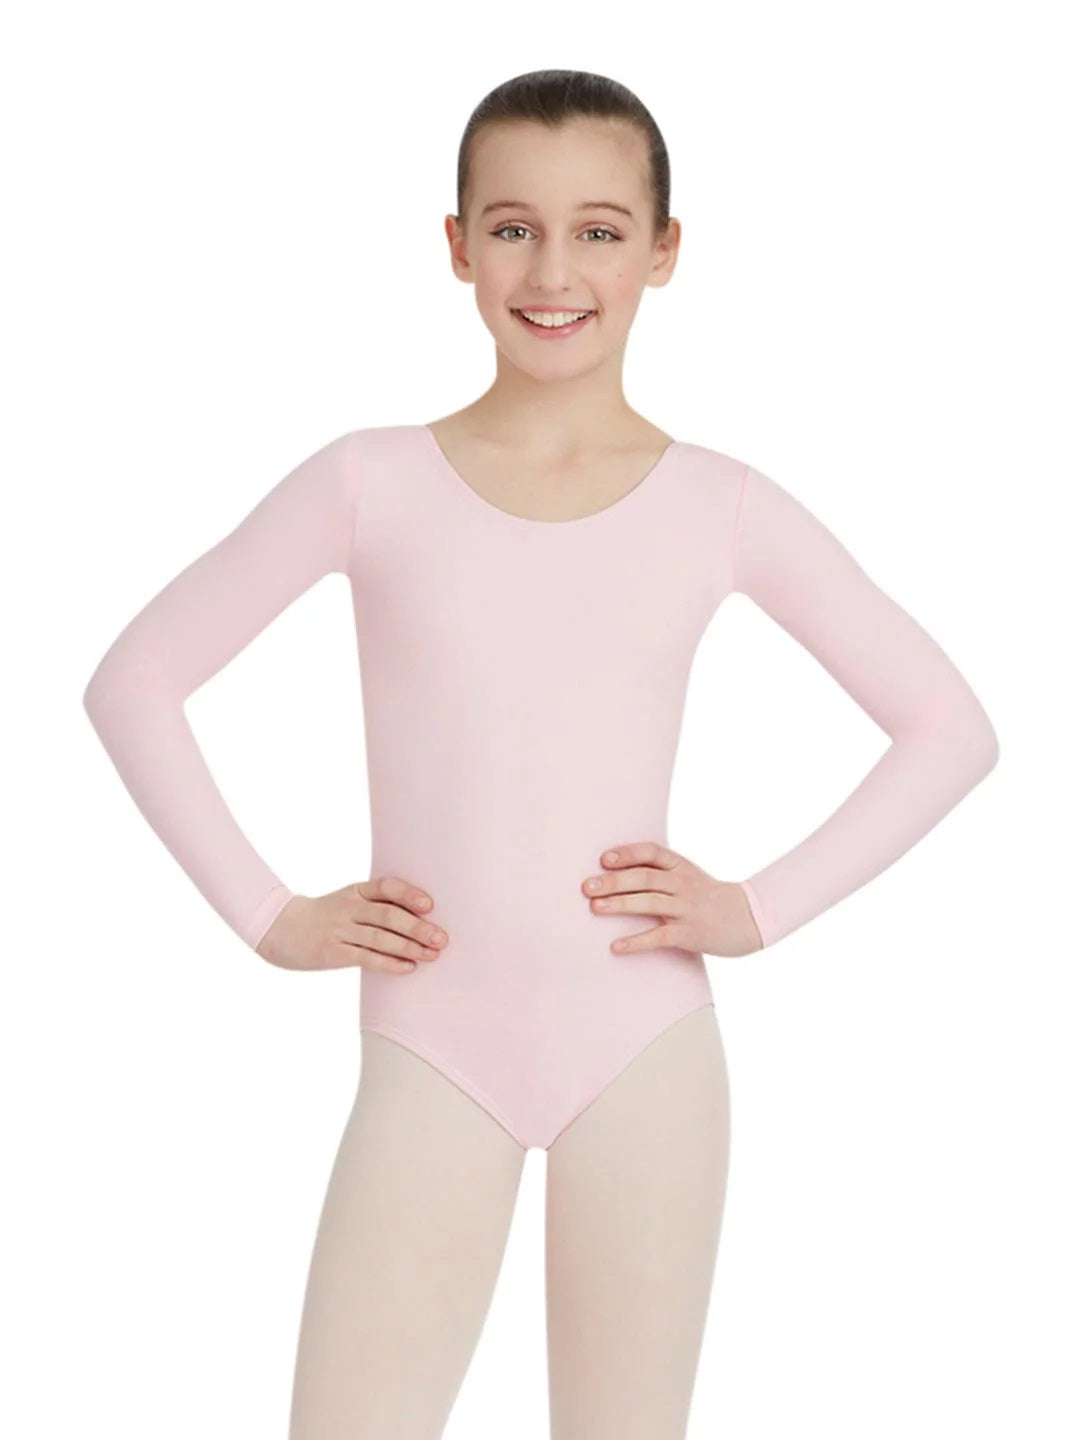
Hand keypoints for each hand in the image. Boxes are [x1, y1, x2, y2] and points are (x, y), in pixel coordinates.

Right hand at [256, 876, 448, 973]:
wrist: (281, 928)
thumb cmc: (327, 915)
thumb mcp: (349, 901)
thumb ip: (378, 905)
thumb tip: (422, 918)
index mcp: (356, 890)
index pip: (386, 886)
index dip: (409, 894)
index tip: (430, 905)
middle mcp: (348, 907)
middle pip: (387, 915)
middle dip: (418, 927)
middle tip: (441, 938)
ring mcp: (339, 930)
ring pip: (380, 938)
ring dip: (409, 947)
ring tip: (432, 955)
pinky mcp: (333, 952)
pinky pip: (366, 958)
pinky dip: (389, 963)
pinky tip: (408, 967)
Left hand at [581, 841, 763, 957]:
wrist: (747, 918)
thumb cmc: (707, 896)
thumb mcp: (687, 875)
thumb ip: (659, 870)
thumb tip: (615, 869)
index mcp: (681, 866)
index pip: (652, 852)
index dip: (628, 853)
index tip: (604, 859)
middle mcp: (683, 884)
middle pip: (645, 877)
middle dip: (613, 881)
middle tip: (587, 887)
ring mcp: (686, 908)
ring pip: (649, 903)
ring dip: (620, 905)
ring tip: (595, 908)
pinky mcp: (688, 933)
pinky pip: (658, 936)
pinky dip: (636, 942)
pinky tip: (615, 946)